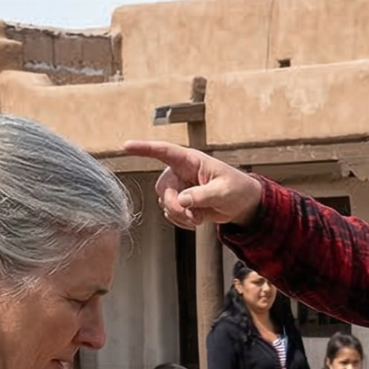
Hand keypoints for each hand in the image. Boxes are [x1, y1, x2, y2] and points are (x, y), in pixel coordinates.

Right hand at [120, 140, 263, 229]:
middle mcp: (180, 172)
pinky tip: (197, 220)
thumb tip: (182, 200)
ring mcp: (179, 187)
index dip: (144, 148)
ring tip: (200, 218)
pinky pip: (170, 213)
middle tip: (193, 216)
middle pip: (162, 188)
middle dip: (174, 206)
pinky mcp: (180, 201)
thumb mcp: (223, 191)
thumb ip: (202, 195)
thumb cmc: (236, 189)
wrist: (242, 204)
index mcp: (190, 161)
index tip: (126, 146)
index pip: (163, 151)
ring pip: (165, 203)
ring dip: (180, 215)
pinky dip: (182, 221)